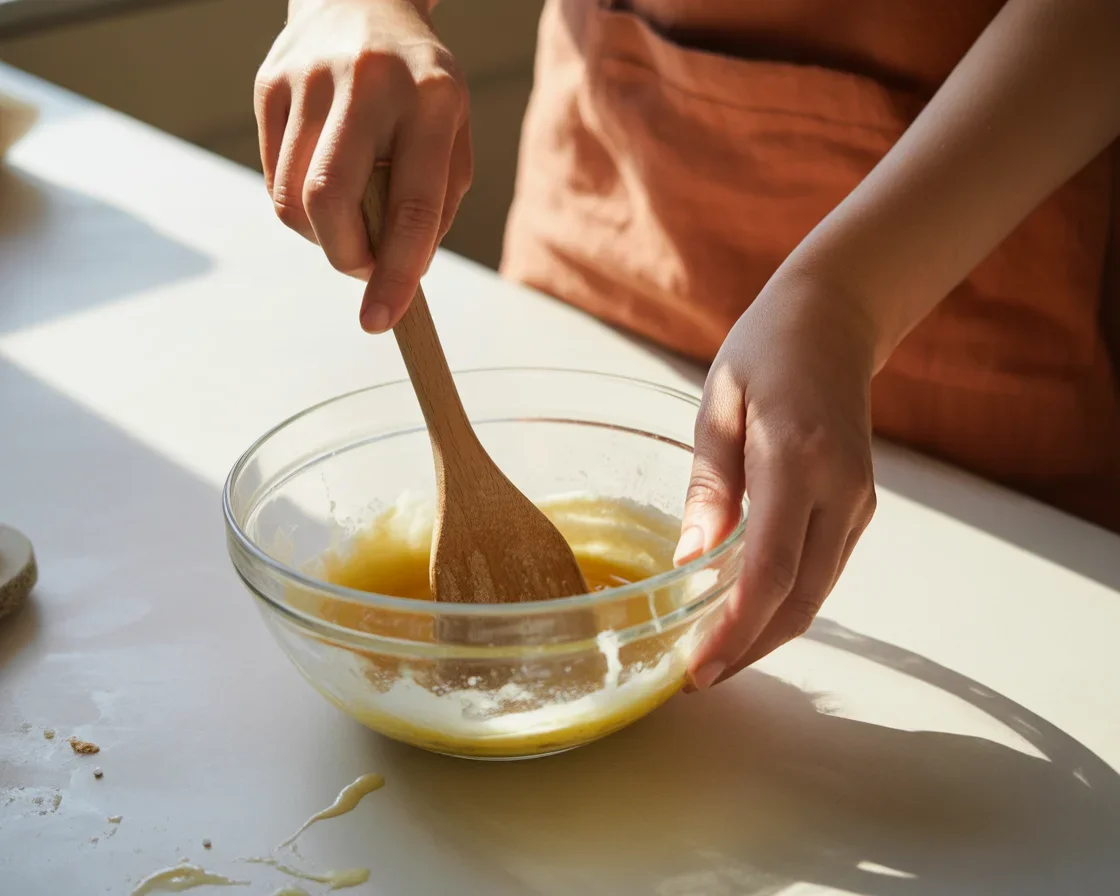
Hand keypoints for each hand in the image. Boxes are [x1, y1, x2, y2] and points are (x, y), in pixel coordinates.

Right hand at [254, 0, 470, 331]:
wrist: (365, 0)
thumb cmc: (421, 91)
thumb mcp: (452, 138)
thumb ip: (433, 206)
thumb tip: (395, 272)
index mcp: (434, 99)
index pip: (414, 206)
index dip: (398, 274)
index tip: (382, 320)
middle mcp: (370, 82)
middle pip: (331, 201)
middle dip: (345, 257)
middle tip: (364, 266)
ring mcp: (310, 77)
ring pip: (292, 198)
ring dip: (320, 235)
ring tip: (349, 215)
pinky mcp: (269, 82)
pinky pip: (272, 177)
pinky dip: (299, 203)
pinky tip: (325, 178)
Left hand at [676, 274, 878, 688]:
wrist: (833, 321)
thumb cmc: (764, 352)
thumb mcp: (717, 408)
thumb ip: (708, 489)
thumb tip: (689, 566)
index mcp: (797, 457)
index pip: (771, 568)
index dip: (736, 629)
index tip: (698, 668)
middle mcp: (840, 488)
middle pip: (799, 598)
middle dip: (748, 649)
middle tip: (695, 679)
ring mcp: (857, 501)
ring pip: (815, 594)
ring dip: (766, 634)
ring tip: (714, 657)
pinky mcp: (858, 506)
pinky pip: (821, 571)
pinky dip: (784, 603)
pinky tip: (745, 614)